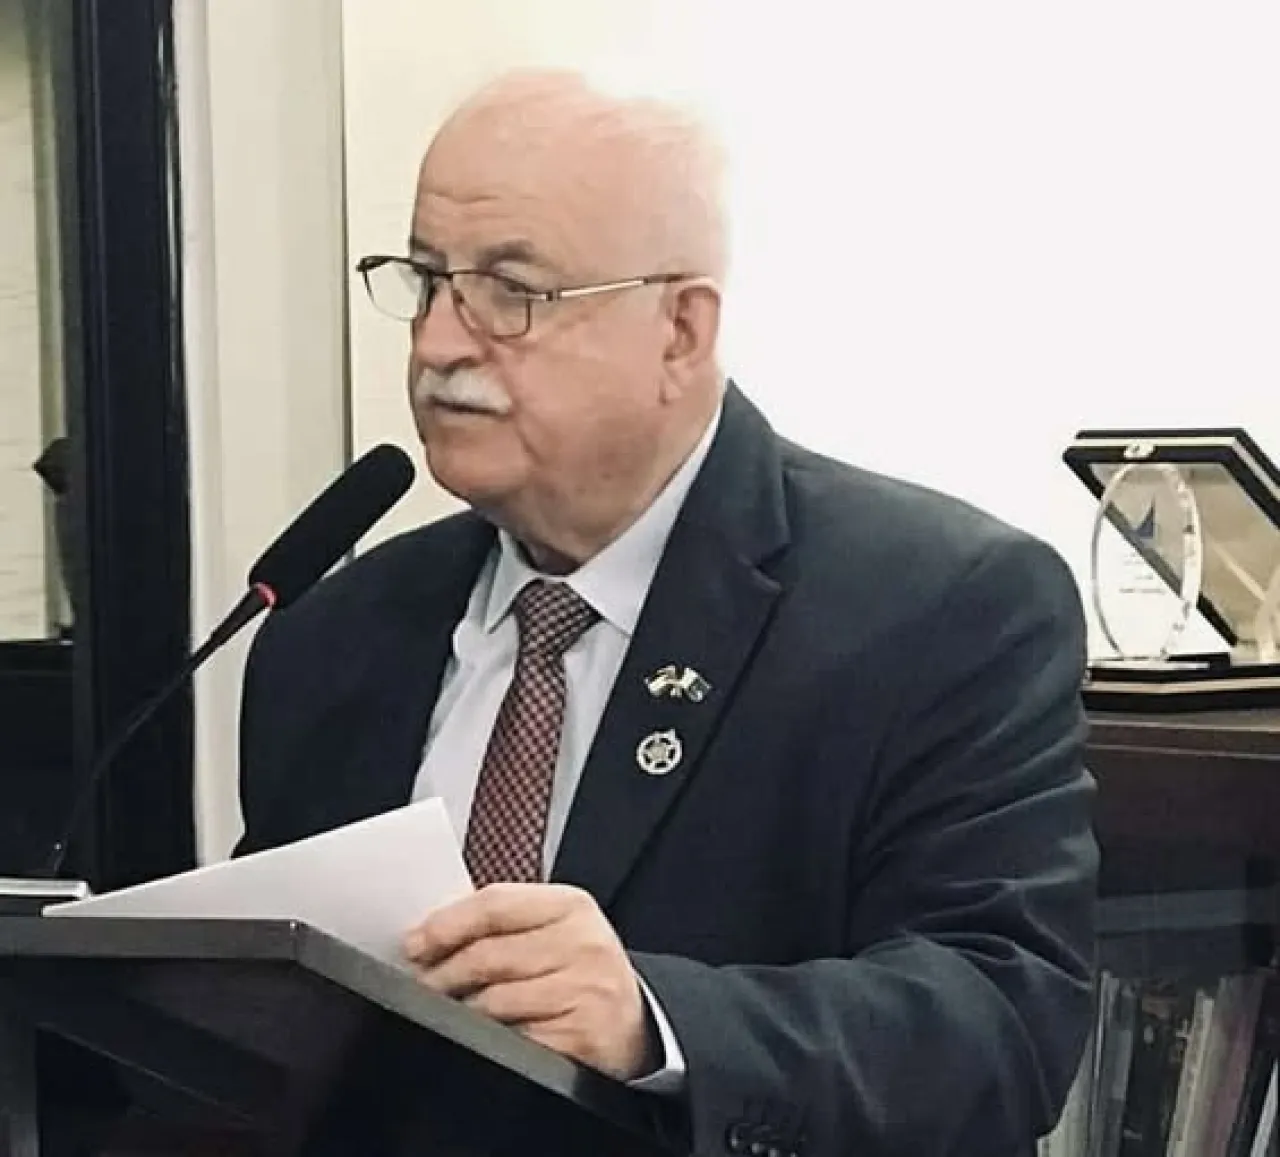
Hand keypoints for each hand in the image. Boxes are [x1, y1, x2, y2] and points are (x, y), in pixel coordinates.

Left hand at [403, 882, 654, 1080]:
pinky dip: (491, 1041)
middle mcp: (584, 944)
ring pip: (494, 1001)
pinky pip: (513, 1040)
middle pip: (488, 955)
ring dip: (460, 1011)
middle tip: (422, 982)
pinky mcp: (581, 1037)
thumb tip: (433, 928)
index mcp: (572, 906)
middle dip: (443, 973)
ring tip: (449, 1009)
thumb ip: (505, 919)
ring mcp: (586, 992)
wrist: (632, 1026)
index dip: (446, 925)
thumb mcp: (555, 930)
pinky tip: (484, 1036)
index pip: (494, 905)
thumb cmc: (579, 971)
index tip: (415, 943)